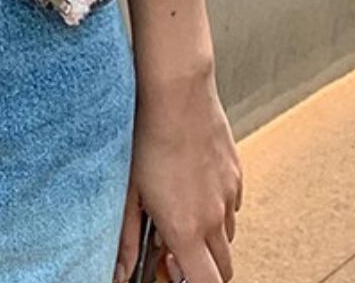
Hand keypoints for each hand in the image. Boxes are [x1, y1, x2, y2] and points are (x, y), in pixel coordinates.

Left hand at [112, 67, 242, 282]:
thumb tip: (120, 270)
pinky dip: (217, 209)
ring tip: (178, 213)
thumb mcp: (127, 190)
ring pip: (228, 237)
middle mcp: (214, 217)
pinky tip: (191, 187)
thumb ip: (125, 237)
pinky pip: (232, 205)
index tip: (171, 274)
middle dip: (202, 269)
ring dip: (209, 239)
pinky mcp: (235, 173)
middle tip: (170, 249)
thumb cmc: (146, 134)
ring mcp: (228, 195)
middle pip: (223, 269)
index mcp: (186, 229)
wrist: (176, 90)